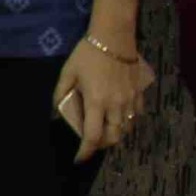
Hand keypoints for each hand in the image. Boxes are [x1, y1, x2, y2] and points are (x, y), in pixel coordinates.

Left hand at [53, 37, 149, 162]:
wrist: (114, 36)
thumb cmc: (88, 54)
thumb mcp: (68, 72)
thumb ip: (60, 94)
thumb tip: (56, 111)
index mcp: (96, 102)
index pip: (92, 137)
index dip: (85, 152)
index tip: (78, 159)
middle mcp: (116, 106)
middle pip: (113, 138)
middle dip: (101, 145)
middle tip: (91, 143)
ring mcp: (130, 100)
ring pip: (126, 129)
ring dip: (115, 135)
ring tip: (104, 131)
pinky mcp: (139, 93)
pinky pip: (136, 116)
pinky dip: (127, 122)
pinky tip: (119, 117)